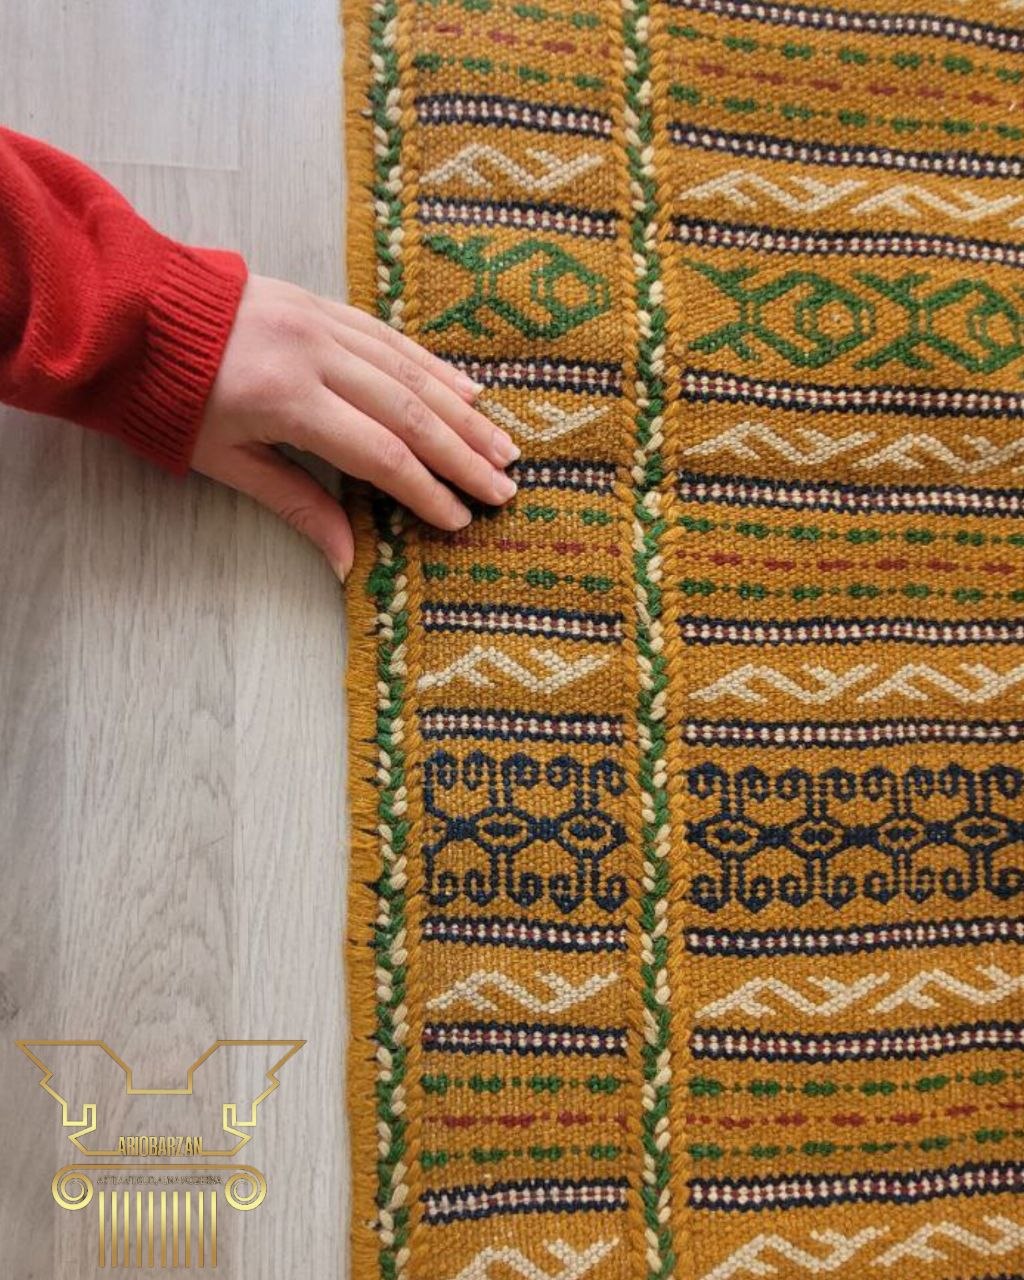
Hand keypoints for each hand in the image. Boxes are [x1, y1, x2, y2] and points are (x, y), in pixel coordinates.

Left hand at [192, 274, 519, 580]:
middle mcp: (316, 355)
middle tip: (505, 488)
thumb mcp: (228, 463)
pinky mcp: (323, 305)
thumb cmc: (173, 400)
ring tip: (503, 446)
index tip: (460, 519)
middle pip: (410, 412)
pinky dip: (433, 368)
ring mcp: (322, 323)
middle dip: (463, 455)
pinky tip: (467, 392)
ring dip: (462, 413)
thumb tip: (349, 561)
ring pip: (411, 372)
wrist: (133, 316)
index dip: (426, 491)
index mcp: (287, 399)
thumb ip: (297, 505)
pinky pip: (392, 339)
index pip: (380, 453)